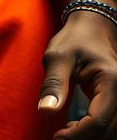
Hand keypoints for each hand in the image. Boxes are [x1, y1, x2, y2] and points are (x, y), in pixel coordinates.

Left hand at [39, 10, 116, 138]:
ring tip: (66, 132)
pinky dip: (96, 130)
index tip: (57, 137)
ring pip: (113, 129)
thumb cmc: (73, 39)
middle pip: (109, 130)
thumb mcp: (58, 56)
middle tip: (59, 137)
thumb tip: (46, 111)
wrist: (90, 27)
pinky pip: (111, 122)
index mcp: (111, 82)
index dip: (78, 134)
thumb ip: (54, 84)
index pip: (99, 121)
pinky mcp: (116, 99)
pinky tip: (76, 127)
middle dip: (84, 137)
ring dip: (91, 135)